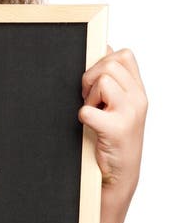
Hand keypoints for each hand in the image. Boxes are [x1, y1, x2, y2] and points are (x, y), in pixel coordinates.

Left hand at [78, 46, 147, 200]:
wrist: (119, 175)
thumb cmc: (113, 139)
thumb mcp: (118, 105)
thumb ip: (113, 79)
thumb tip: (103, 47)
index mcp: (138, 91)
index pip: (124, 55)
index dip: (103, 61)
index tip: (95, 81)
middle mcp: (138, 100)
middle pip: (109, 64)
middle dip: (91, 78)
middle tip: (90, 99)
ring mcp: (129, 114)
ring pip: (102, 81)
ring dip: (88, 96)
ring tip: (94, 112)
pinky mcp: (116, 130)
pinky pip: (88, 109)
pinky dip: (82, 116)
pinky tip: (89, 126)